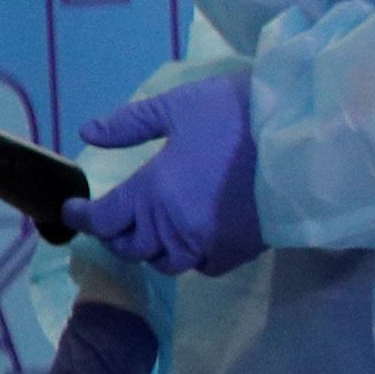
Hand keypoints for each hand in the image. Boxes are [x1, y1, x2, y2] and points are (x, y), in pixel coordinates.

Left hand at [69, 72, 262, 278]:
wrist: (303, 141)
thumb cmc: (236, 117)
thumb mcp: (176, 107)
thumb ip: (129, 124)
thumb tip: (88, 134)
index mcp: (151, 193)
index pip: (103, 220)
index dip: (82, 217)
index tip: (71, 211)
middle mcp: (173, 228)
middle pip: (129, 247)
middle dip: (114, 234)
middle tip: (111, 218)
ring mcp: (206, 245)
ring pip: (164, 262)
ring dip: (149, 249)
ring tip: (148, 229)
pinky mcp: (238, 252)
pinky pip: (201, 266)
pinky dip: (188, 256)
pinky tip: (189, 237)